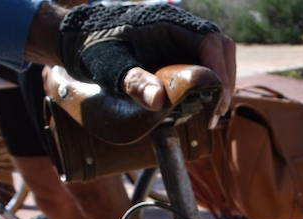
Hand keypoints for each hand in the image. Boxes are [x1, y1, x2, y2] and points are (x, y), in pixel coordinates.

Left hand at [45, 2, 235, 123]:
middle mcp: (180, 27)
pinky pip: (203, 62)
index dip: (221, 71)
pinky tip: (201, 103)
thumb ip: (133, 81)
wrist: (78, 38)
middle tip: (216, 111)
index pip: (211, 42)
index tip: (217, 100)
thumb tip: (158, 101)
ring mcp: (180, 37)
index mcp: (168, 23)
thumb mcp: (109, 65)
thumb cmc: (93, 47)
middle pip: (220, 48)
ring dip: (219, 83)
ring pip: (216, 56)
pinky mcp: (177, 50)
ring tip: (211, 111)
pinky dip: (208, 83)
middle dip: (225, 80)